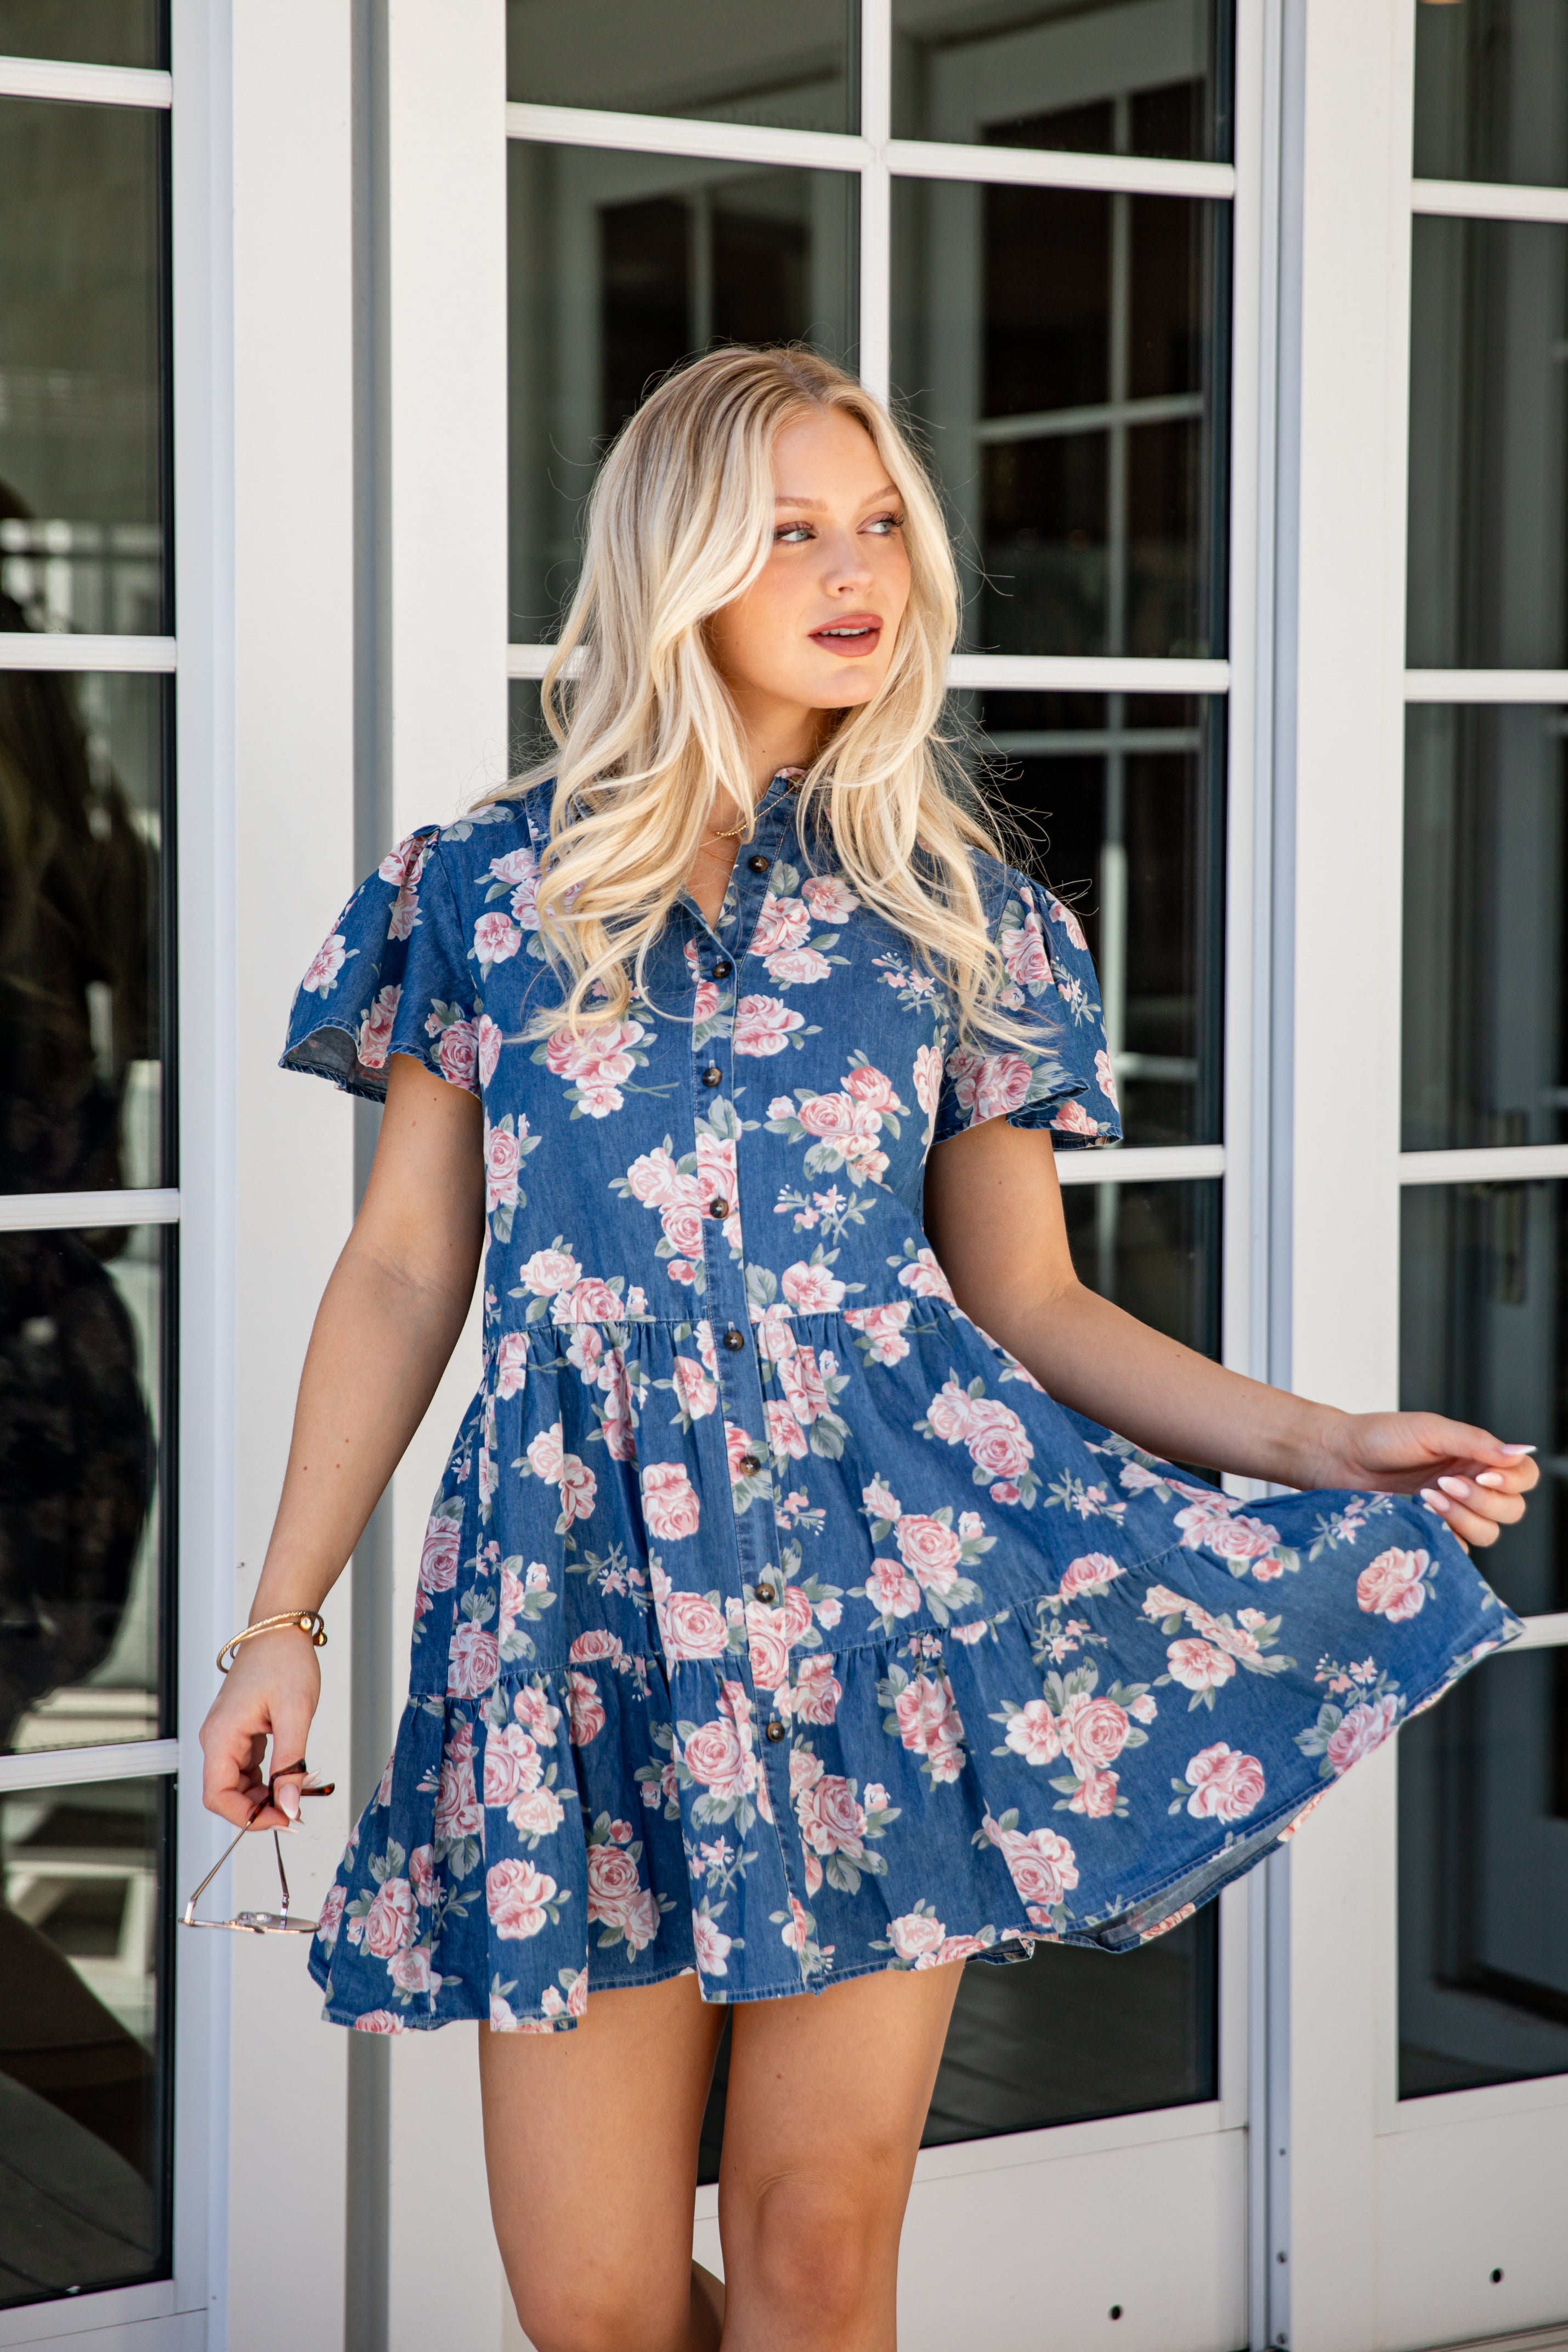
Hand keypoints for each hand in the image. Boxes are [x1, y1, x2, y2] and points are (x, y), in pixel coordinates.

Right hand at [199, 1628, 322, 1830]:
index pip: (217, 1795)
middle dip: (259, 1808)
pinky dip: (266, 1779)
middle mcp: (217, 1738)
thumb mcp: (295, 1714)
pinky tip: (289, 1776)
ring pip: (237, 1783)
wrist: (280, 1630)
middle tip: (295, 1810)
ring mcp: (226, 1736)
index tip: (281, 1819)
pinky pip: (246, 1768)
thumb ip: (291, 1764)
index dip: (247, 1816)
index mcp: (221, 1735)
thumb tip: (289, 1805)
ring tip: (297, 1792)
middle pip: (225, 1793)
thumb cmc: (284, 1661)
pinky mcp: (239, 1733)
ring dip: (264, 1795)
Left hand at [1315, 1411, 1537, 1549]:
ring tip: (1427, 1496)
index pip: (1522, 1477)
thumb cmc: (1380, 1437)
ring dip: (1462, 1518)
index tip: (1484, 1476)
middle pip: (1512, 1510)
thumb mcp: (1430, 1430)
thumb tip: (1520, 1451)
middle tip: (1445, 1483)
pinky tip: (1420, 1516)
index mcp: (1476, 1458)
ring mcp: (1452, 1513)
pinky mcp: (1432, 1535)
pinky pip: (1457, 1551)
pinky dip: (1446, 1537)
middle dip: (1484, 1501)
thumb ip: (1475, 1441)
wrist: (1338, 1458)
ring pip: (1488, 1534)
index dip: (1513, 1482)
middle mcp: (1470, 1486)